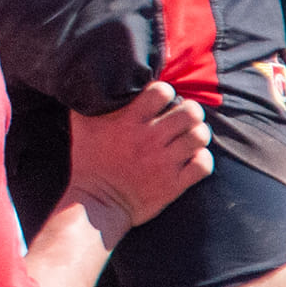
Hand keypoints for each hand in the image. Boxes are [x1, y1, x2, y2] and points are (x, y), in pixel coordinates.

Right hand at [67, 81, 212, 236]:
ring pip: (200, 137)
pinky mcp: (174, 184)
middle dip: (190, 110)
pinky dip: (202, 159)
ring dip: (198, 133)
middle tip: (184, 116)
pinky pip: (203, 165)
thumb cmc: (88, 162)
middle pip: (190, 112)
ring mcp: (164, 163)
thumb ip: (86, 102)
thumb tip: (91, 82)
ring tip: (190, 135)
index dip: (166, 91)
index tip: (162, 99)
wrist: (97, 204)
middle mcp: (150, 139)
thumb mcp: (81, 127)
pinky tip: (193, 157)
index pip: (162, 92)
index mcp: (129, 122)